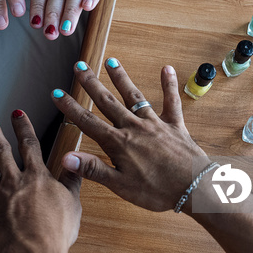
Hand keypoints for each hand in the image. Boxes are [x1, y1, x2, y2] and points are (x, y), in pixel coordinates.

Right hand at [52, 60, 209, 211]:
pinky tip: (167, 68)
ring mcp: (155, 123)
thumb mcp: (120, 185)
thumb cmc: (157, 191)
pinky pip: (171, 101)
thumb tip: (66, 158)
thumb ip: (93, 169)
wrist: (195, 189)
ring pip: (134, 96)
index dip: (70, 107)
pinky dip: (169, 85)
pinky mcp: (175, 125)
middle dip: (91, 83)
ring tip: (111, 61)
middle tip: (79, 66)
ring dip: (121, 78)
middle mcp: (134, 127)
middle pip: (108, 101)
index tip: (57, 93)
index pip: (88, 122)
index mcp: (118, 143)